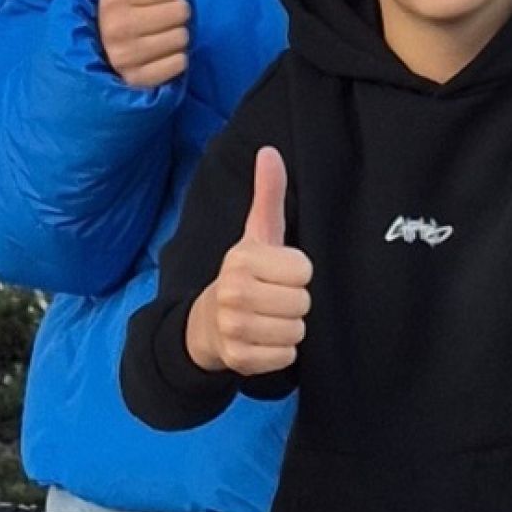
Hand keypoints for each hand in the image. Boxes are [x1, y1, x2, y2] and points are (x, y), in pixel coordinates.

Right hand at [97, 0, 191, 90]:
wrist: (103, 57)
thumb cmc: (129, 11)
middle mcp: (114, 25)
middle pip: (182, 12)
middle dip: (175, 15)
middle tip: (156, 21)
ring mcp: (124, 56)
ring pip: (183, 38)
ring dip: (175, 39)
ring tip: (155, 39)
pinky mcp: (136, 80)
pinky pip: (179, 64)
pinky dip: (174, 62)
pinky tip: (157, 58)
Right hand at [187, 148, 311, 376]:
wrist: (207, 324)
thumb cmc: (244, 275)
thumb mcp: (257, 234)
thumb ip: (268, 195)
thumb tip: (270, 152)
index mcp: (241, 259)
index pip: (304, 270)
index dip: (297, 273)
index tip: (277, 274)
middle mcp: (234, 293)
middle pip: (303, 302)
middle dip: (294, 302)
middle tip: (273, 299)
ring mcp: (234, 328)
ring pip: (297, 331)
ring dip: (289, 328)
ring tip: (268, 319)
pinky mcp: (239, 359)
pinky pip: (287, 356)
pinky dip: (281, 352)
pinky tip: (264, 340)